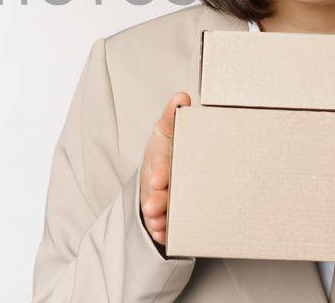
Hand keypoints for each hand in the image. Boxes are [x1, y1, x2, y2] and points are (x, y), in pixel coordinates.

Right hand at [140, 91, 191, 247]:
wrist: (167, 166)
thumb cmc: (171, 145)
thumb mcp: (170, 128)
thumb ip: (174, 115)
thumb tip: (182, 97)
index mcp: (158, 154)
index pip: (157, 162)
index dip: (158, 171)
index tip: (160, 179)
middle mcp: (154, 176)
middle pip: (152, 189)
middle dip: (154, 199)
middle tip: (156, 208)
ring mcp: (155, 195)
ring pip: (153, 208)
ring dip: (156, 217)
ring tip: (159, 224)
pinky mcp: (159, 212)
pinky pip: (158, 223)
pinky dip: (160, 231)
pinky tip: (164, 236)